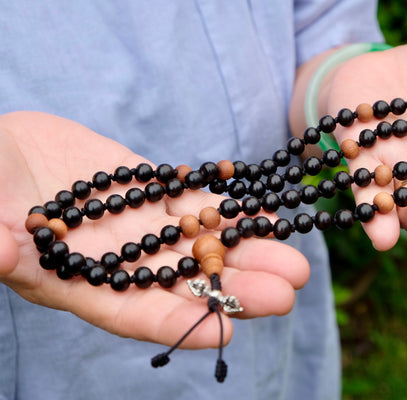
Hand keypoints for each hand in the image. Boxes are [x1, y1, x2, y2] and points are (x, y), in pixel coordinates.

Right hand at [0, 111, 309, 347]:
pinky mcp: (148, 187)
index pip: (135, 314)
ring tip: (292, 254)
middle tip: (289, 289)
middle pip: (185, 281)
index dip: (180, 324)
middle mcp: (121, 260)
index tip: (227, 331)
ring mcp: (139, 222)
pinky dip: (226, 204)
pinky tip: (262, 210)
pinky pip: (192, 198)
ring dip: (245, 247)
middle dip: (237, 286)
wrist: (1, 150)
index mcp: (81, 282)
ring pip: (200, 240)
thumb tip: (0, 255)